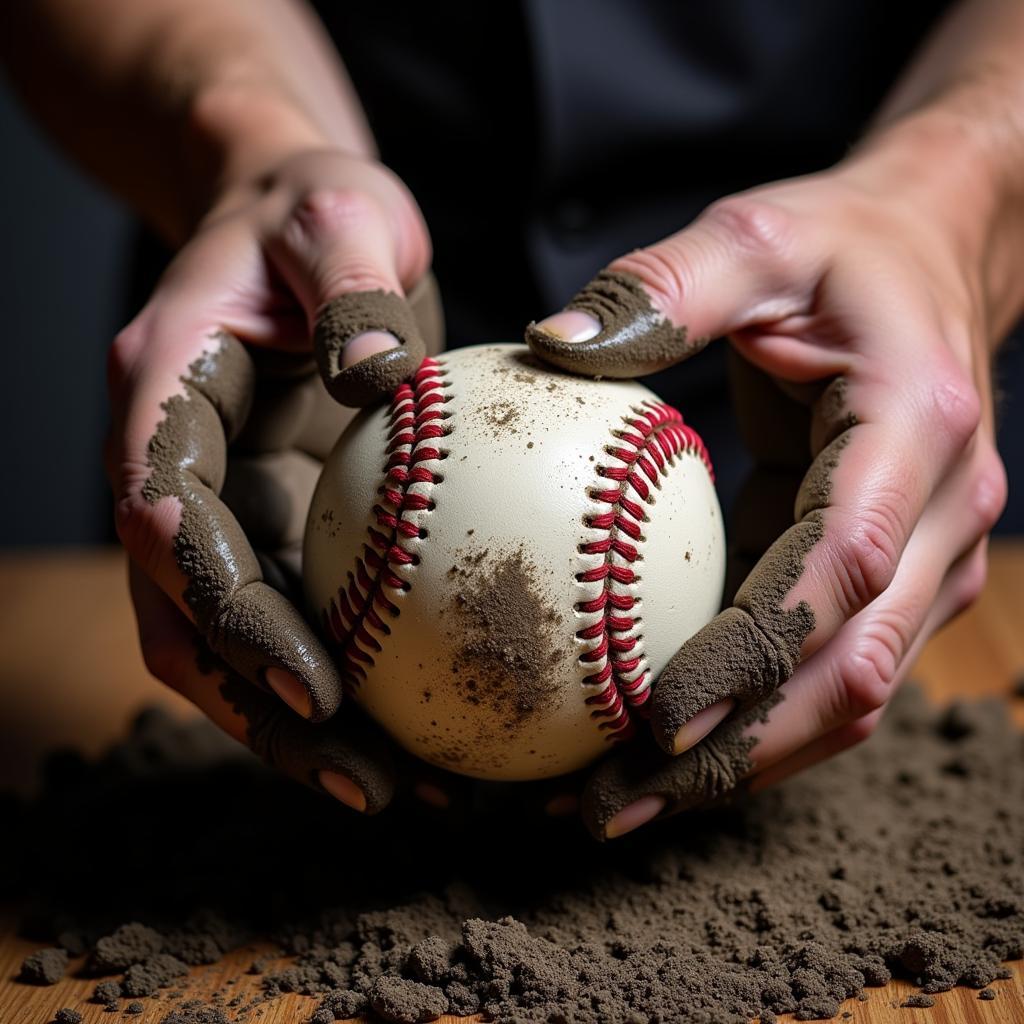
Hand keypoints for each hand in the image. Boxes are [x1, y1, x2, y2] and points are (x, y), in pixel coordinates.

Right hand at [106, 148, 441, 812]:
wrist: (295, 218)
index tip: (313, 686)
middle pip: (193, 622)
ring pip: (238, 643)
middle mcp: (177, 467)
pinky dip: (353, 678)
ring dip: (307, 728)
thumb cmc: (312, 207)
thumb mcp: (339, 211)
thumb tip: (380, 379)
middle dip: (267, 715)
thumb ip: (350, 283)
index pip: (170, 526)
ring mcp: (225, 504)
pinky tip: (430, 718)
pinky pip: (305, 614)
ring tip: (409, 788)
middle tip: (370, 785)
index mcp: (164, 396)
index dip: (229, 614)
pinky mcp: (280, 520)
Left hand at [526, 121, 1009, 838]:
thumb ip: (661, 288)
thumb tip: (544, 344)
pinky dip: (749, 716)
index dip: (754, 656)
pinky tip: (661, 740)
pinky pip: (823, 665)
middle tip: (610, 802)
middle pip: (848, 671)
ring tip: (618, 801)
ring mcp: (927, 556)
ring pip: (845, 694)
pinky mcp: (887, 573)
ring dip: (739, 760)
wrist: (932, 257)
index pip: (840, 570)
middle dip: (734, 751)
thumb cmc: (842, 245)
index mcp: (914, 431)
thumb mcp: (753, 238)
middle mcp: (942, 513)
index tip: (654, 718)